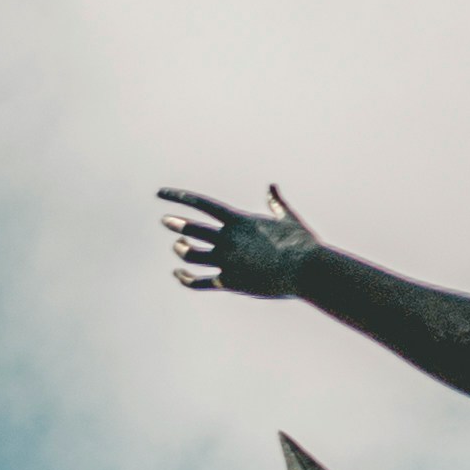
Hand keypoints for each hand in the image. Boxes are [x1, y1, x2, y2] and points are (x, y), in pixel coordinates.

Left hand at [161, 183, 319, 299]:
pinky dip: (184, 278)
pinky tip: (178, 274)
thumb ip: (276, 203)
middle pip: (191, 229)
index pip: (202, 204)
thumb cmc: (301, 244)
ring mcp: (226, 261)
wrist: (308, 270)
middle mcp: (228, 239)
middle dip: (175, 224)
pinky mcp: (228, 282)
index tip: (161, 193)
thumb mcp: (287, 219)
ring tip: (179, 246)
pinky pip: (197, 282)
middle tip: (166, 221)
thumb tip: (272, 187)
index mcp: (240, 221)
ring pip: (189, 255)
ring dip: (181, 250)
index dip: (179, 197)